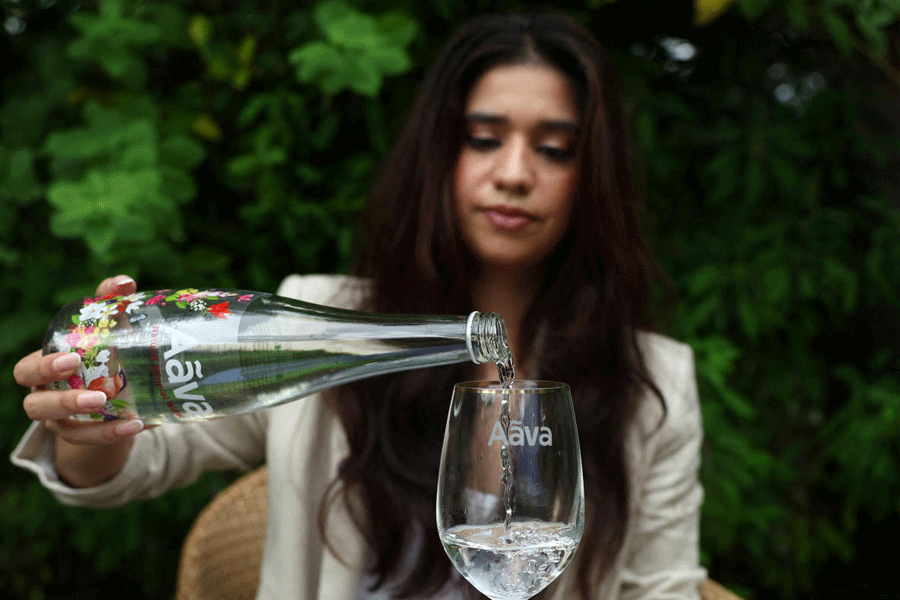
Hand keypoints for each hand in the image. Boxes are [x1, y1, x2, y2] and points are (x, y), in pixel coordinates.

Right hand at [14, 275, 146, 485]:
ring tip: (118, 411)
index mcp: (44, 369)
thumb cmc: (98, 353)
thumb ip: (109, 304)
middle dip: (60, 399)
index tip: (71, 358)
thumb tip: (125, 282)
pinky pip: (94, 441)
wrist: (108, 395)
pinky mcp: (85, 436)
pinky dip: (113, 434)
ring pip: (62, 429)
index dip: (44, 366)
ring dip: (89, 423)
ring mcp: (63, 422)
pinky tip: (139, 425)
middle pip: (35, 404)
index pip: (27, 370)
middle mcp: (46, 397)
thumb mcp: (102, 328)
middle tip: (95, 394)